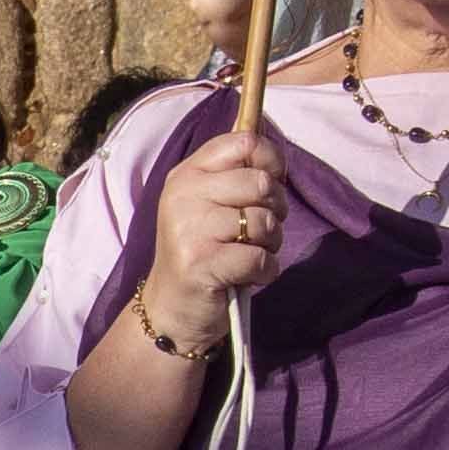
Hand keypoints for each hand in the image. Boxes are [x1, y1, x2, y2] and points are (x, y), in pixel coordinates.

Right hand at [138, 124, 283, 343]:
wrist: (172, 307)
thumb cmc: (201, 250)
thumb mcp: (208, 202)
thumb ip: (235, 173)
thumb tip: (272, 149)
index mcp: (186, 174)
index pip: (243, 142)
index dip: (271, 160)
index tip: (270, 184)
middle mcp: (183, 195)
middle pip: (260, 182)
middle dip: (275, 209)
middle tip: (258, 230)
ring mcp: (189, 229)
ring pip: (263, 221)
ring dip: (271, 243)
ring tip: (251, 253)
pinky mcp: (201, 263)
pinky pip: (260, 258)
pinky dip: (265, 271)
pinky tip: (248, 276)